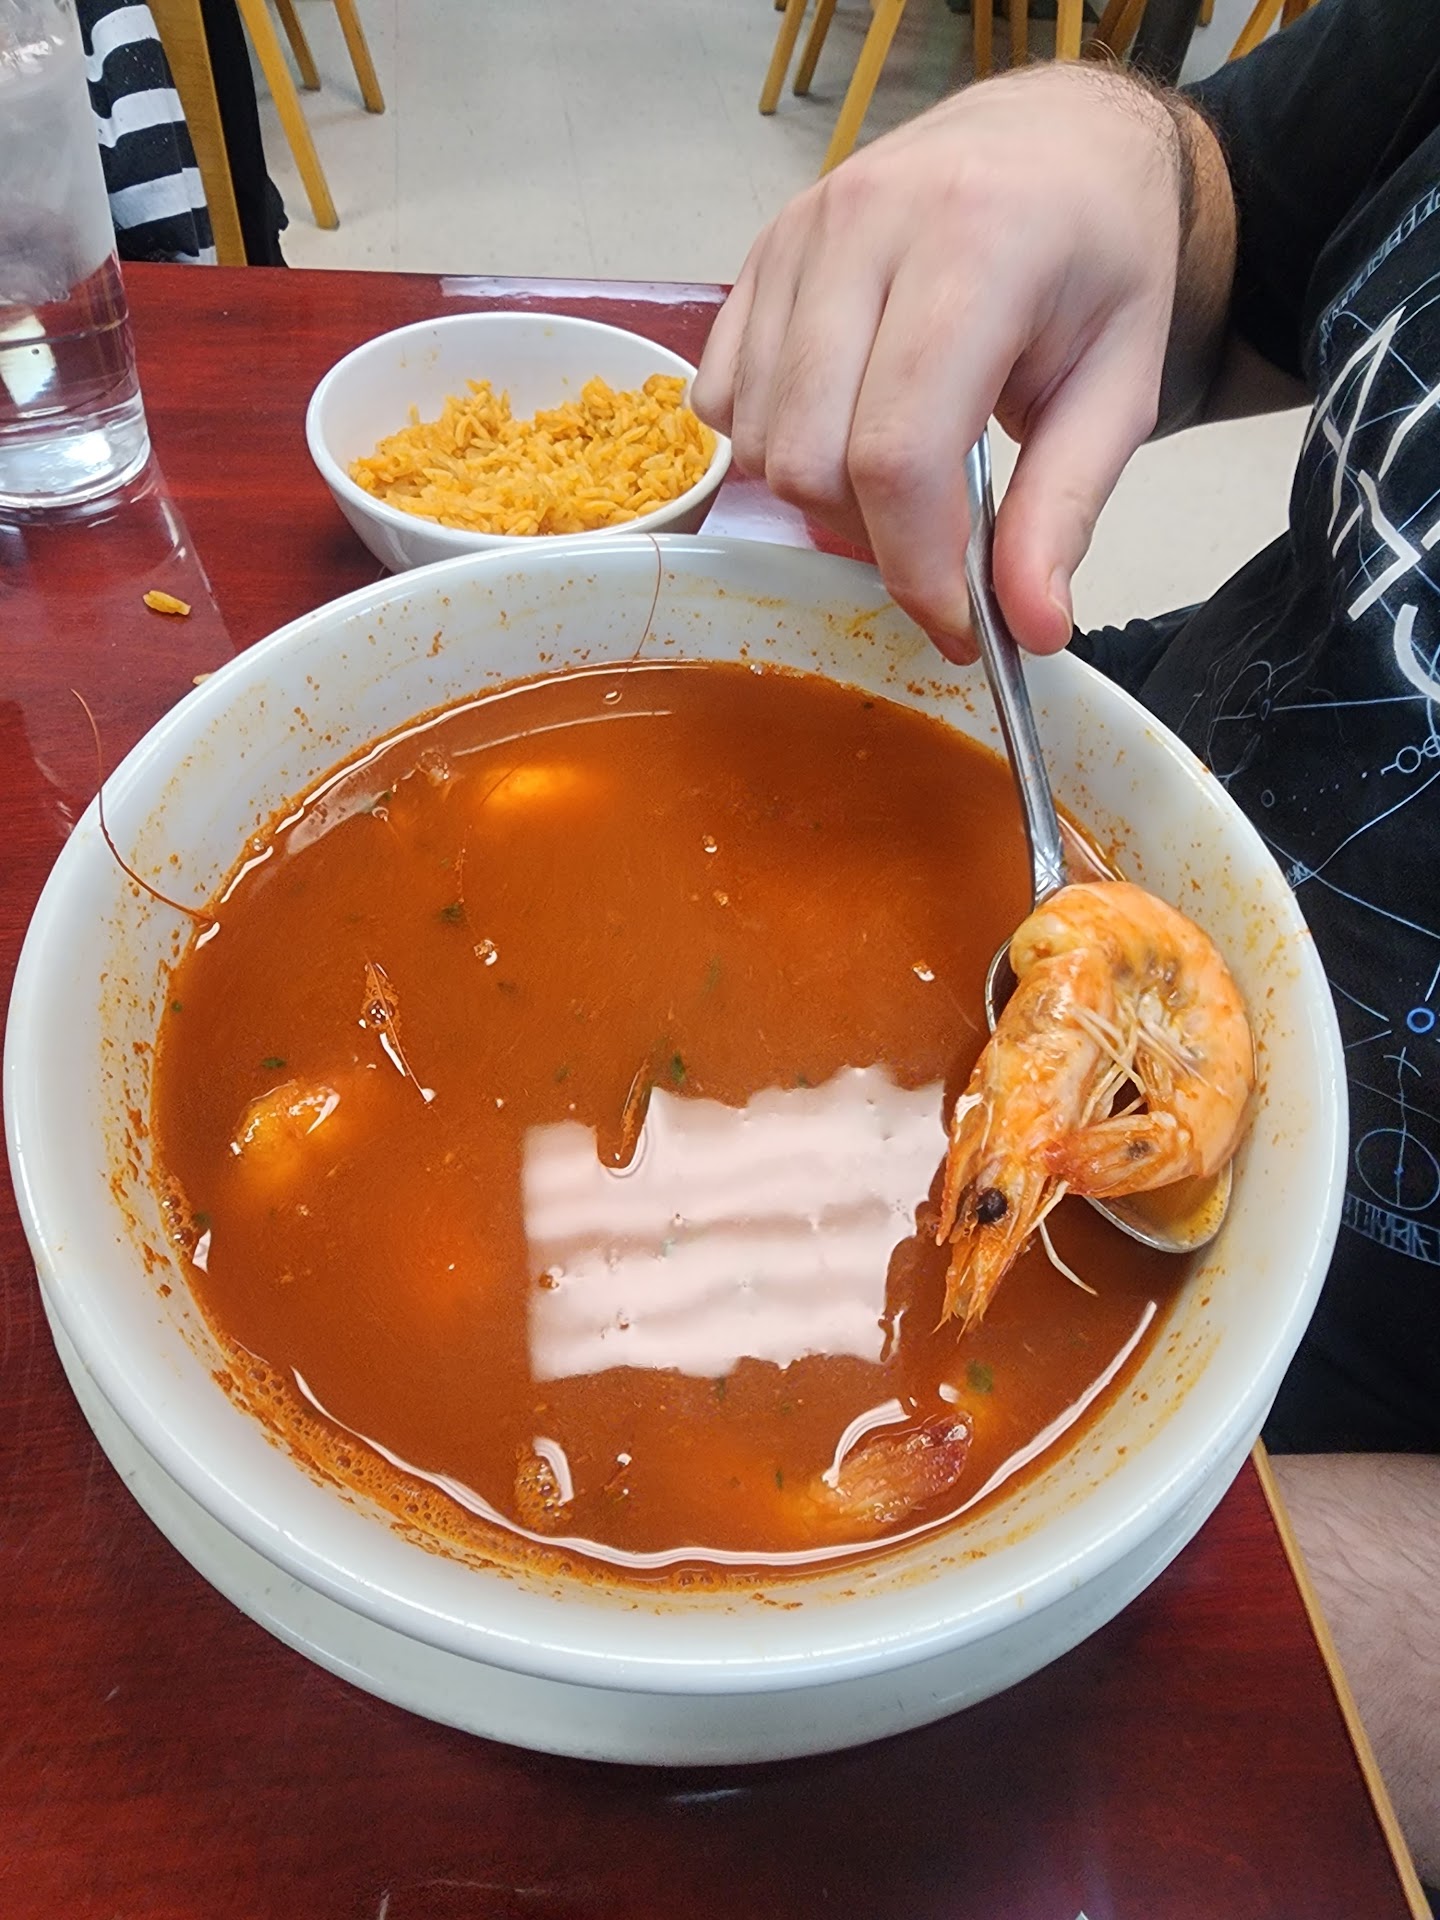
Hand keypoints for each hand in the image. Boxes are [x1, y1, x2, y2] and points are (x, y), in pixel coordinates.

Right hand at [692, 67, 1204, 659]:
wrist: (1055, 142)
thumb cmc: (1099, 258)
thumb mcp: (1121, 386)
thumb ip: (1067, 510)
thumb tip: (1030, 629)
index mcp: (977, 244)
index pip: (898, 454)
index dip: (918, 569)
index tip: (961, 627)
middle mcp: (866, 225)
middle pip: (809, 458)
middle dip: (872, 539)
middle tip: (938, 542)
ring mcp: (797, 235)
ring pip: (758, 441)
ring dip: (822, 496)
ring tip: (899, 474)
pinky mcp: (757, 255)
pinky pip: (723, 402)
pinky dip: (772, 445)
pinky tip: (842, 425)